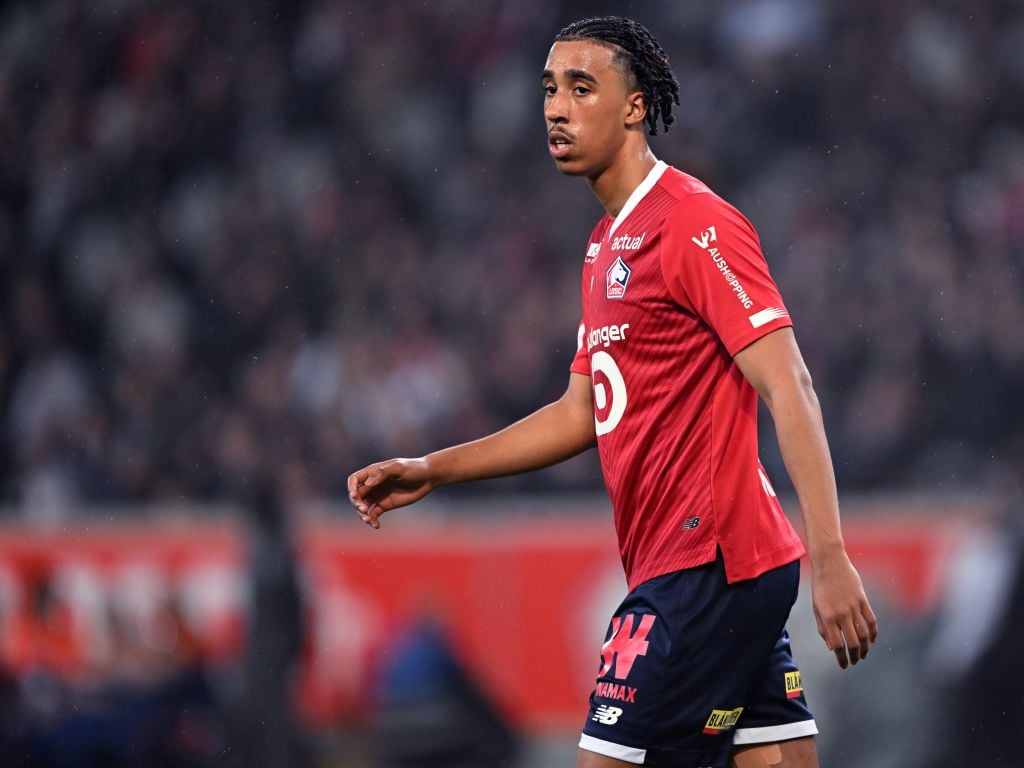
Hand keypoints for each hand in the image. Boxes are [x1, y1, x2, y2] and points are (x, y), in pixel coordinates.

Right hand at [347, 458, 432, 528]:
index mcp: (373, 472)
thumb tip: (368, 483)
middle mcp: (373, 484)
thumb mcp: (399, 468)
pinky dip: (372, 520)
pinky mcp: (385, 505)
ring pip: (363, 506)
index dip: (351, 488)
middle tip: (364, 509)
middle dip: (357, 503)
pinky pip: (374, 514)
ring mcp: (378, 495)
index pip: (354, 480)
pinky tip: (376, 525)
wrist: (428, 478)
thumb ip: (383, 473)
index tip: (354, 496)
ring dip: (362, 514)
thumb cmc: (413, 468)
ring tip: (369, 520)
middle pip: (356, 495)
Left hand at [810, 550, 878, 668]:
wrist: (830, 563)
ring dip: (864, 648)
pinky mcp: (863, 600)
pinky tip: (871, 640)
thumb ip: (823, 628)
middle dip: (854, 656)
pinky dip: (873, 633)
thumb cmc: (820, 586)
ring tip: (862, 654)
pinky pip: (871, 621)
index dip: (841, 658)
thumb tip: (832, 647)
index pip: (837, 645)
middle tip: (854, 662)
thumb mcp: (817, 607)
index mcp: (828, 617)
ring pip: (864, 634)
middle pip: (852, 643)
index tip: (843, 665)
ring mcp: (854, 607)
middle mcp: (842, 614)